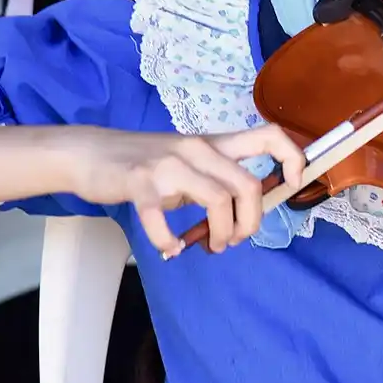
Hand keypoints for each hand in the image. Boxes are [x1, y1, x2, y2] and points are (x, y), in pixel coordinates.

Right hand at [64, 125, 305, 256]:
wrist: (90, 153)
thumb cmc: (145, 161)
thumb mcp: (190, 161)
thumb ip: (218, 177)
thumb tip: (250, 210)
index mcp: (214, 142)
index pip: (269, 135)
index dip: (292, 158)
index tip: (292, 184)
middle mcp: (197, 149)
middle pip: (248, 186)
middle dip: (251, 221)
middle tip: (235, 239)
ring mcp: (168, 165)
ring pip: (218, 201)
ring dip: (222, 233)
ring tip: (212, 245)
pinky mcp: (140, 184)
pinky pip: (163, 221)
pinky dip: (169, 241)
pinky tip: (170, 247)